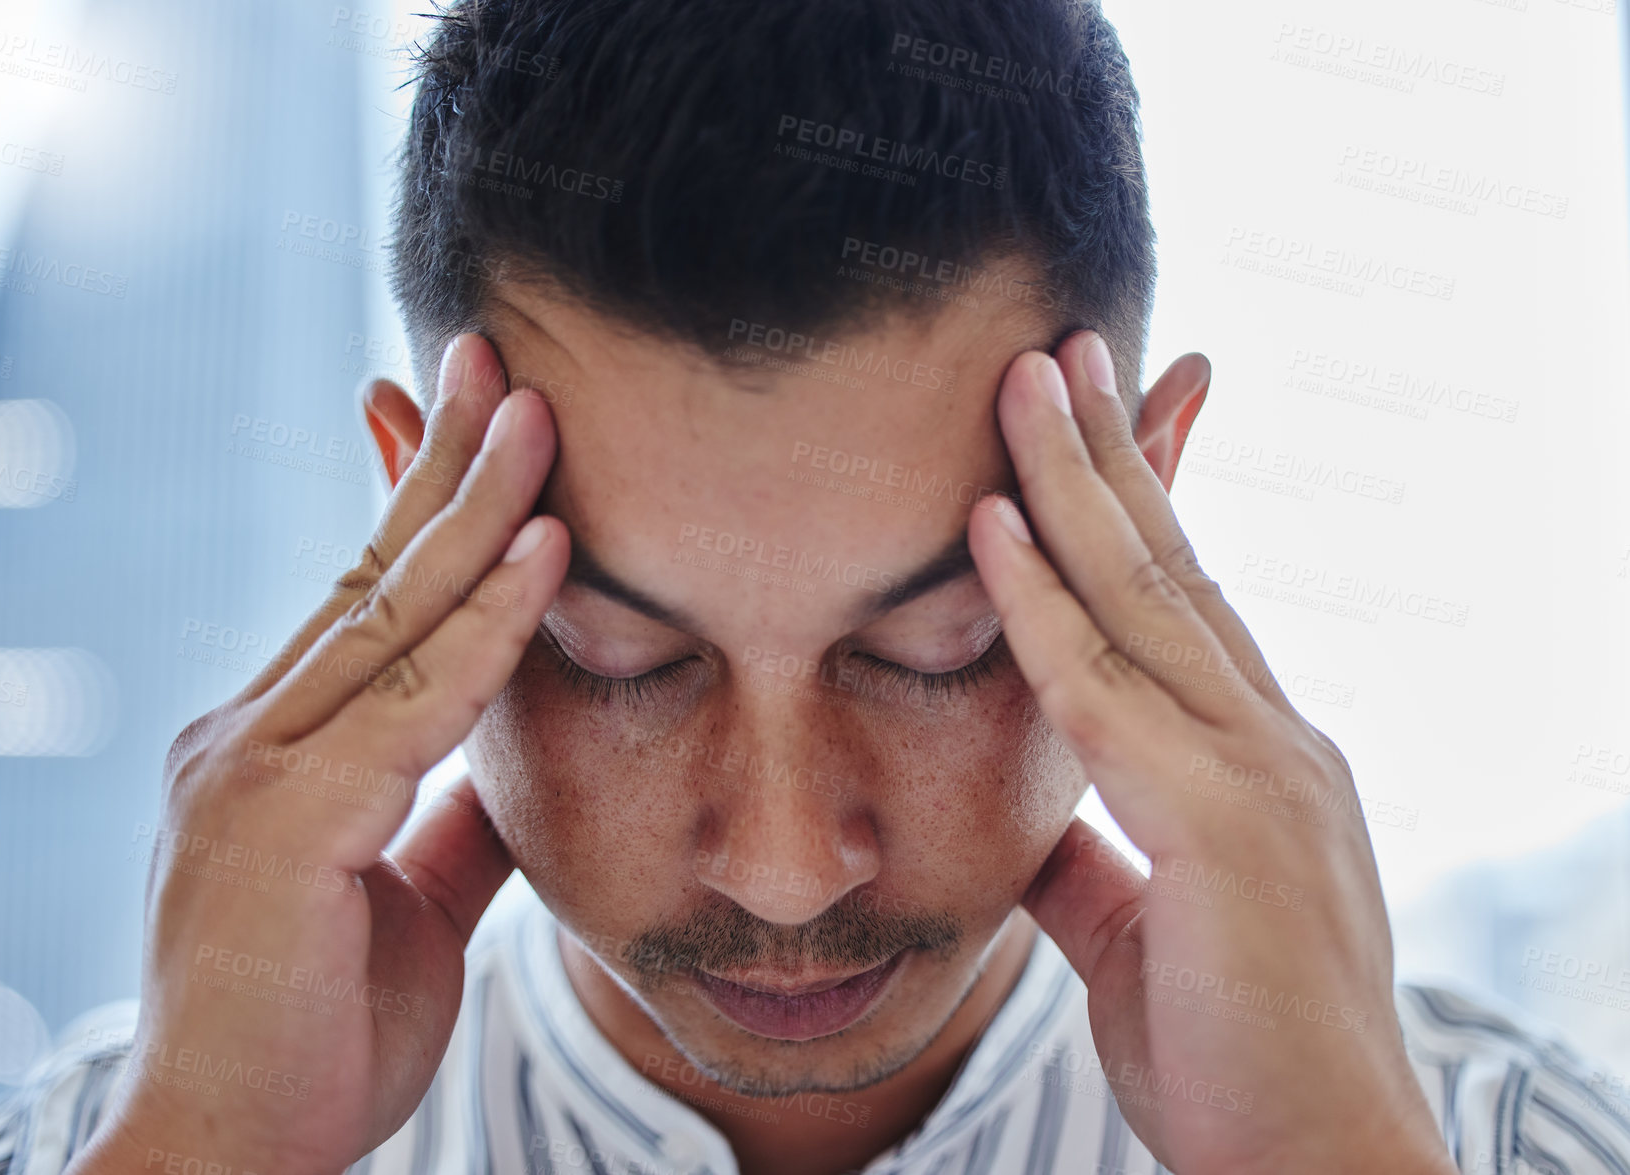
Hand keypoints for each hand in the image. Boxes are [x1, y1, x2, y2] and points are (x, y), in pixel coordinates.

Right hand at [70, 334, 568, 1174]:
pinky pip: (413, 703)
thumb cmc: (315, 1031)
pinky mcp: (281, 820)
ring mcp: (254, 768)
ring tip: (539, 411)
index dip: (421, 506)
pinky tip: (547, 553)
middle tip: (501, 356)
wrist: (233, 1153)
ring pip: (387, 612)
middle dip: (442, 459)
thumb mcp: (412, 899)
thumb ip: (457, 815)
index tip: (479, 424)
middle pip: (369, 572)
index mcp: (280, 746)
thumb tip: (516, 762)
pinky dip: (488, 625)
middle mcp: (251, 732)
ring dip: (475, 506)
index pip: (363, 598)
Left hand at [966, 336, 1452, 1174]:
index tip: (1083, 427)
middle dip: (1108, 451)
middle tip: (1058, 347)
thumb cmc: (1232, 1058)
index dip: (1132, 510)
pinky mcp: (1223, 826)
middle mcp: (1269, 741)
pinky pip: (1103, 693)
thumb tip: (1035, 829)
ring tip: (1022, 377)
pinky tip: (989, 527)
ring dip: (1071, 481)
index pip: (1182, 605)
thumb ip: (1090, 866)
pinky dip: (1040, 607)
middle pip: (1171, 566)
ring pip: (1144, 596)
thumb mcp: (1137, 935)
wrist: (1315, 1167)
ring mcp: (1257, 773)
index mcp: (1253, 761)